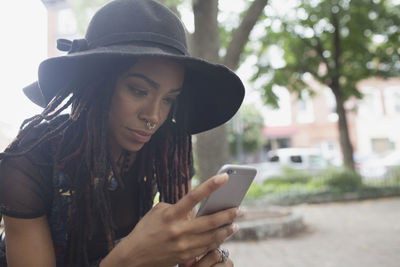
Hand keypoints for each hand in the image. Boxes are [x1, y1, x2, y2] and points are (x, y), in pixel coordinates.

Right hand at [106, 173, 239, 266]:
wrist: (134, 257)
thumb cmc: (145, 230)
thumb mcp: (157, 212)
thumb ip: (177, 207)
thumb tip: (194, 209)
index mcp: (170, 215)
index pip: (194, 196)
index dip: (210, 185)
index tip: (224, 177)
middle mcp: (178, 230)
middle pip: (210, 221)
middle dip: (228, 213)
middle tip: (240, 208)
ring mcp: (183, 245)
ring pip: (212, 236)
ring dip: (227, 228)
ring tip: (235, 222)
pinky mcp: (186, 257)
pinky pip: (207, 247)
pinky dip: (218, 240)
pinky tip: (224, 235)